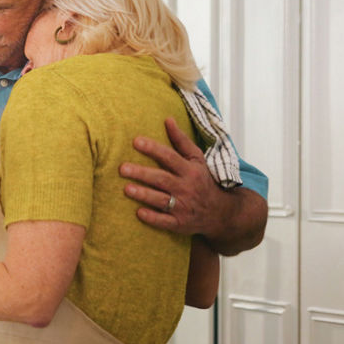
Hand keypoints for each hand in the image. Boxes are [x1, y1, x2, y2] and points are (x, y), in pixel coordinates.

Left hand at [120, 117, 229, 236]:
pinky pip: (165, 221)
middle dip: (142, 173)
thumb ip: (181, 140)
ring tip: (126, 189)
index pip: (170, 157)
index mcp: (190, 170)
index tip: (136, 141)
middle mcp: (186, 188)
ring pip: (162, 200)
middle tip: (122, 168)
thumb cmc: (203, 181)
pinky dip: (153, 218)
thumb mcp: (197, 159)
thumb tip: (167, 119)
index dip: (153, 149)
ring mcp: (183, 207)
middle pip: (162, 179)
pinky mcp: (180, 223)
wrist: (220, 212)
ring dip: (144, 194)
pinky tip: (139, 212)